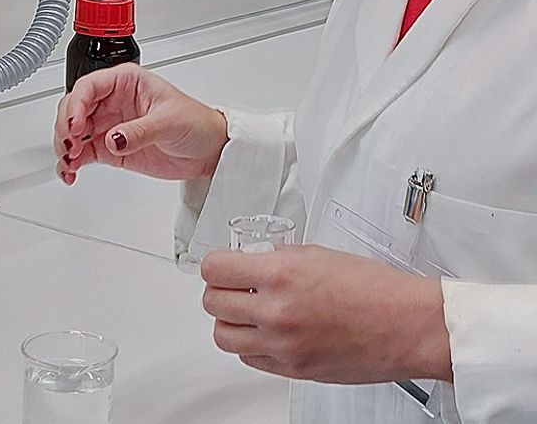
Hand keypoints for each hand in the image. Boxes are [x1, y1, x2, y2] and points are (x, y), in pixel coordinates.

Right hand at [54, 63, 228, 183]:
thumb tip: (112, 139)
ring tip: (69, 163)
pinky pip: (81, 153)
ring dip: (64, 147)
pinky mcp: (109, 148)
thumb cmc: (197, 123)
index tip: (75, 125)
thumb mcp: (169, 122)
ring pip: (72, 132)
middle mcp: (112, 101)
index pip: (88, 87)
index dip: (76, 104)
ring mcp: (108, 125)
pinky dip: (71, 163)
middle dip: (65, 127)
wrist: (210, 151)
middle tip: (70, 146)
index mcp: (125, 82)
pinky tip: (70, 172)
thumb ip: (139, 131)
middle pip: (73, 109)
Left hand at [201, 244, 452, 382]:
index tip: (223, 266)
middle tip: (234, 288)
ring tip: (247, 313)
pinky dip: (251, 346)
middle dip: (221, 292)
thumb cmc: (378, 291)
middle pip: (213, 303)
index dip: (216, 266)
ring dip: (230, 322)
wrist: (411, 326)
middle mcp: (277, 311)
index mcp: (281, 275)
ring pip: (223, 336)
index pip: (214, 269)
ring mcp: (284, 344)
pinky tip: (267, 333)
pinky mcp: (295, 369)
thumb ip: (277, 258)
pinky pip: (250, 358)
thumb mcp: (318, 255)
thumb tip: (250, 259)